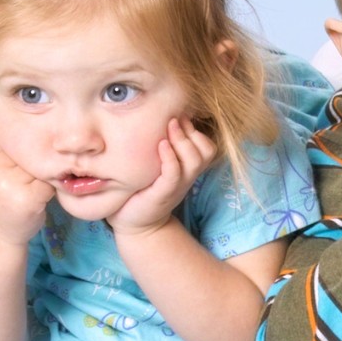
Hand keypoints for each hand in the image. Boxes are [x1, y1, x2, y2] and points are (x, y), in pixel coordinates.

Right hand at [0, 131, 52, 246]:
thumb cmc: (1, 199)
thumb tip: (6, 110)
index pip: (14, 138)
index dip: (30, 143)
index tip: (33, 153)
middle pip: (31, 150)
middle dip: (40, 158)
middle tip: (36, 173)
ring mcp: (6, 185)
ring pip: (42, 165)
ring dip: (48, 172)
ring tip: (37, 184)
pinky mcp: (26, 199)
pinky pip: (51, 181)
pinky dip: (52, 188)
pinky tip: (43, 196)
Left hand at [107, 118, 216, 237]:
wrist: (134, 224)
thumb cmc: (141, 190)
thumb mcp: (155, 166)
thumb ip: (163, 146)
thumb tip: (157, 117)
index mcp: (188, 169)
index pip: (207, 146)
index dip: (196, 130)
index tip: (179, 116)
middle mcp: (188, 177)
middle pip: (206, 150)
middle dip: (191, 132)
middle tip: (173, 119)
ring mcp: (178, 186)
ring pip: (195, 160)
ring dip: (183, 140)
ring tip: (169, 127)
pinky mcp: (164, 193)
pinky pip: (174, 172)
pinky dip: (170, 157)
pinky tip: (161, 145)